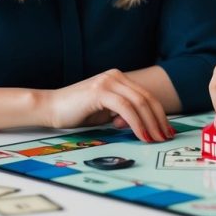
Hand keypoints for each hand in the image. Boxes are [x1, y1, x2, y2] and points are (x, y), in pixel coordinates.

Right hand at [43, 69, 173, 142]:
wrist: (50, 107)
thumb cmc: (76, 112)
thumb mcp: (105, 113)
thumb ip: (122, 114)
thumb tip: (140, 123)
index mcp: (118, 78)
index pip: (146, 96)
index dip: (159, 114)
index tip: (165, 130)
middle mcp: (116, 76)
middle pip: (147, 98)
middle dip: (159, 119)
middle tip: (165, 137)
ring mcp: (108, 81)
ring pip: (139, 102)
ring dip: (150, 123)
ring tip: (155, 139)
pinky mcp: (100, 91)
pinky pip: (126, 108)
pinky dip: (136, 123)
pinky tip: (141, 135)